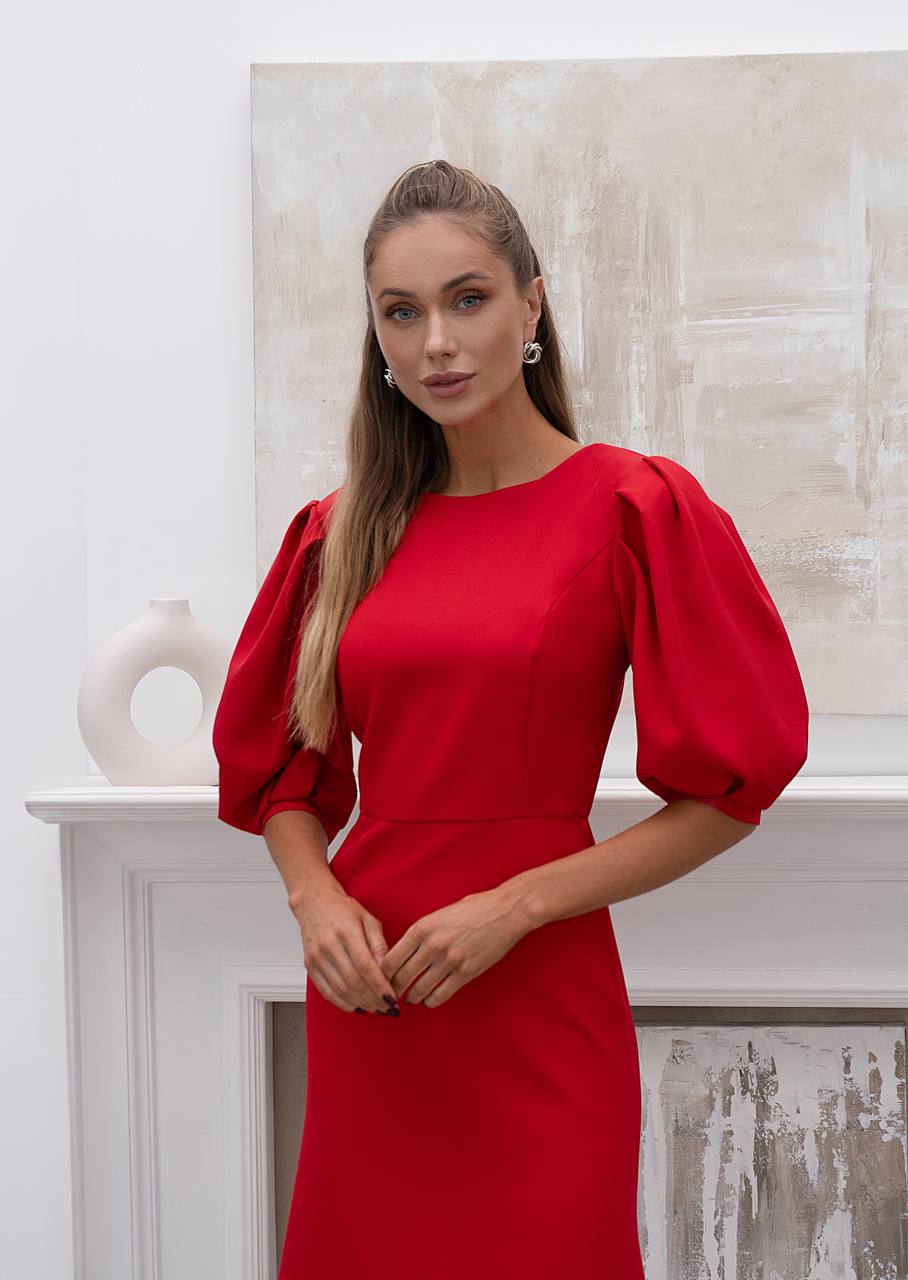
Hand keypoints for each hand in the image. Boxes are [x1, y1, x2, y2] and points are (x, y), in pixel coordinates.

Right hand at [291, 880, 398, 1016]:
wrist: (314, 903)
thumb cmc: (344, 910)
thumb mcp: (369, 920)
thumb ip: (379, 945)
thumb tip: (388, 970)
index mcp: (346, 931)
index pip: (365, 966)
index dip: (380, 986)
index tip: (393, 999)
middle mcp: (329, 945)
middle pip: (353, 982)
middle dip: (373, 1000)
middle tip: (389, 1009)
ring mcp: (316, 957)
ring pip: (340, 990)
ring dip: (361, 1004)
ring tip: (377, 1010)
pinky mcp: (310, 966)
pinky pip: (327, 992)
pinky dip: (343, 1003)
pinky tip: (358, 1007)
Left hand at [380, 887, 531, 1008]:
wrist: (506, 911)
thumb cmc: (473, 909)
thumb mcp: (439, 914)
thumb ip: (421, 933)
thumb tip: (403, 954)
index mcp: (422, 927)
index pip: (391, 959)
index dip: (383, 974)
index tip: (383, 980)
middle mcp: (432, 945)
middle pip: (402, 977)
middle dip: (394, 989)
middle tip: (392, 994)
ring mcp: (449, 960)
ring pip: (419, 990)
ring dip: (412, 997)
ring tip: (411, 999)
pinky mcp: (466, 972)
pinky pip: (440, 995)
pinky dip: (431, 1001)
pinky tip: (429, 1000)